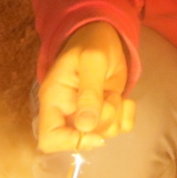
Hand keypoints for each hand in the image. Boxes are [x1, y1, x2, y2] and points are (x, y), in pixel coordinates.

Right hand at [36, 21, 134, 152]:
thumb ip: (89, 92)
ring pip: (105, 134)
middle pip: (82, 140)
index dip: (70, 142)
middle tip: (108, 97)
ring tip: (113, 93)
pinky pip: (120, 128)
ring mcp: (88, 115)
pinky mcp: (106, 112)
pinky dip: (127, 116)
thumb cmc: (92, 43)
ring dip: (117, 116)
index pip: (49, 139)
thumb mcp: (91, 61)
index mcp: (54, 100)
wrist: (105, 35)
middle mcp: (68, 112)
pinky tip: (125, 99)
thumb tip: (85, 126)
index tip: (92, 128)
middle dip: (103, 122)